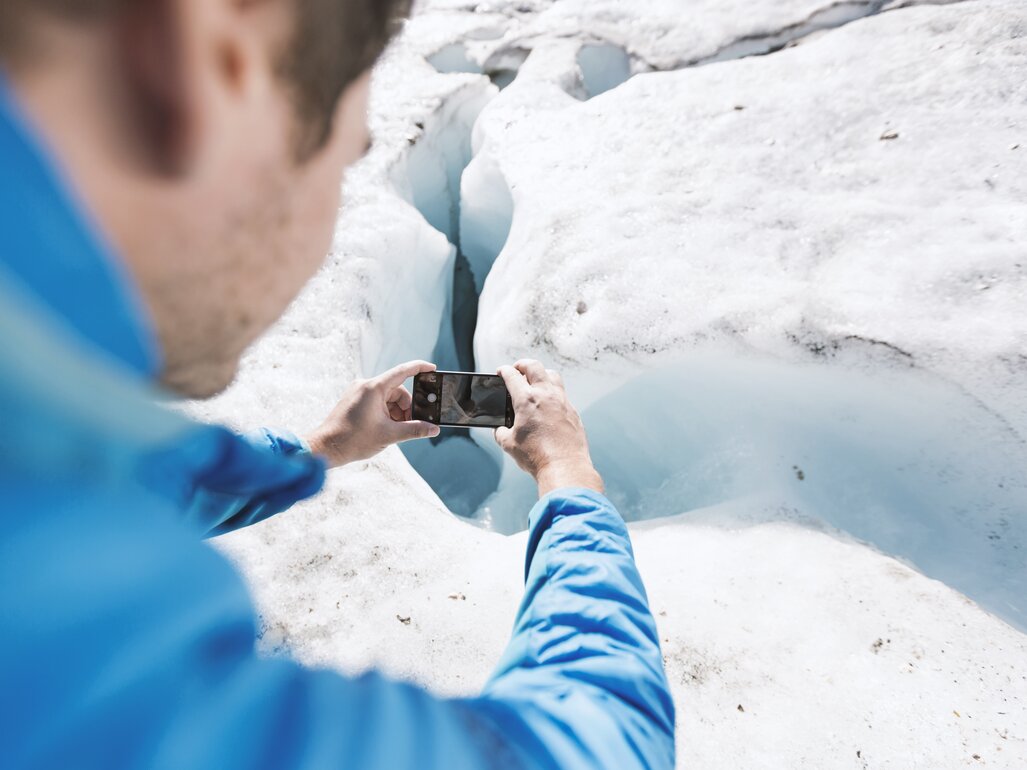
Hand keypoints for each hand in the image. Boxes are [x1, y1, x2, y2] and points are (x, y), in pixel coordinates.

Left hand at [306, 361, 440, 468]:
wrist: (327, 447)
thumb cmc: (353, 440)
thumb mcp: (389, 435)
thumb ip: (414, 430)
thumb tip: (433, 429)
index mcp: (374, 388)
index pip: (402, 371)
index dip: (420, 368)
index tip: (433, 369)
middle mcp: (365, 385)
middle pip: (397, 390)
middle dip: (407, 408)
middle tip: (411, 425)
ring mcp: (359, 392)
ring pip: (388, 398)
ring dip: (396, 412)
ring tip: (396, 430)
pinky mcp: (355, 400)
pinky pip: (377, 401)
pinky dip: (386, 412)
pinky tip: (386, 427)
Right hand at [495, 359, 602, 497]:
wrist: (564, 467)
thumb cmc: (537, 456)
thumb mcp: (509, 444)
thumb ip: (501, 432)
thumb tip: (501, 430)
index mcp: (526, 400)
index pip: (512, 375)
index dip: (503, 370)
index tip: (501, 371)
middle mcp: (546, 395)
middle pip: (534, 366)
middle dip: (522, 364)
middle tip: (516, 369)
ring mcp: (562, 401)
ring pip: (552, 375)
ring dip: (541, 373)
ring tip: (534, 380)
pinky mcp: (572, 411)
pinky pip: (562, 393)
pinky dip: (552, 391)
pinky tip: (548, 402)